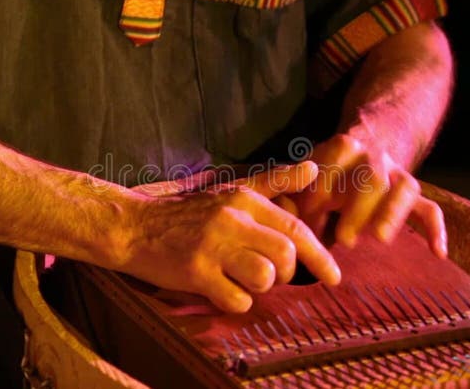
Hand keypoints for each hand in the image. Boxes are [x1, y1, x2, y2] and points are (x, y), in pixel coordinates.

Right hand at [104, 161, 340, 312]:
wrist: (135, 226)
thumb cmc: (189, 212)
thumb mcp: (232, 190)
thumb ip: (275, 181)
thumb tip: (314, 168)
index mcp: (244, 200)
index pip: (295, 229)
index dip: (320, 256)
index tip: (334, 277)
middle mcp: (231, 220)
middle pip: (285, 254)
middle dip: (286, 272)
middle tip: (270, 274)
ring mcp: (212, 247)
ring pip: (263, 276)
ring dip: (261, 286)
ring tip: (243, 279)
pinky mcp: (194, 272)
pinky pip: (236, 299)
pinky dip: (237, 301)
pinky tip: (223, 290)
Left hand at [290, 134, 446, 256]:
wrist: (366, 143)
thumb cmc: (323, 173)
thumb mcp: (304, 174)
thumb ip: (289, 192)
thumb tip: (282, 213)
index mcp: (342, 147)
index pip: (334, 161)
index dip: (322, 187)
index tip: (311, 212)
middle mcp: (374, 157)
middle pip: (372, 177)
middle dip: (358, 208)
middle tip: (343, 240)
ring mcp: (396, 175)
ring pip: (405, 189)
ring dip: (393, 213)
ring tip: (381, 239)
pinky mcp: (410, 195)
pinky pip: (430, 209)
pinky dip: (436, 230)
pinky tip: (438, 253)